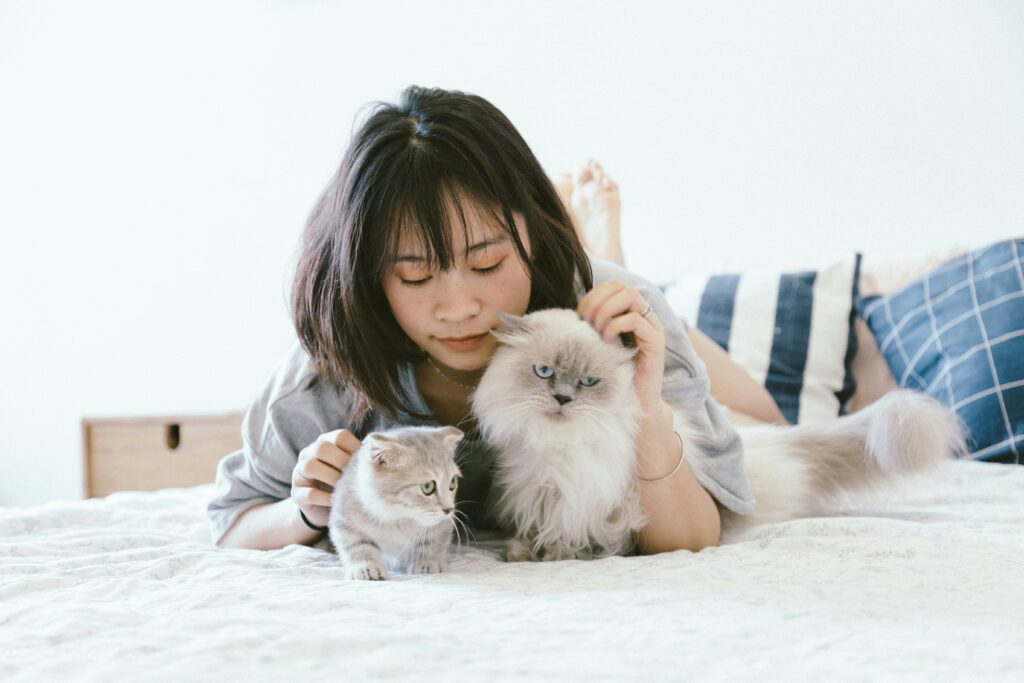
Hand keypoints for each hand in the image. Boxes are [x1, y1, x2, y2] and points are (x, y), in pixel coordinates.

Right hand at [291, 429, 361, 527]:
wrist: (324, 508)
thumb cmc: (343, 482)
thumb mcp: (351, 468)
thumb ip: (360, 459)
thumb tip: (380, 457)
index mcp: (326, 442)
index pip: (340, 436)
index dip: (355, 448)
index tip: (366, 464)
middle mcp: (309, 453)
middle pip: (321, 447)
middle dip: (342, 462)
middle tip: (355, 477)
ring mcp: (299, 473)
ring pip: (310, 466)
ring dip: (331, 478)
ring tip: (344, 488)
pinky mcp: (296, 494)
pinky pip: (308, 493)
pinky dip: (325, 498)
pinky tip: (336, 502)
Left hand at [577, 280, 665, 408]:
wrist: (636, 403)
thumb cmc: (615, 374)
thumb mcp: (601, 344)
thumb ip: (594, 326)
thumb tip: (575, 312)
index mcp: (633, 313)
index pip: (614, 286)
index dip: (594, 294)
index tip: (580, 315)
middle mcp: (645, 316)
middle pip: (622, 287)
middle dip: (598, 300)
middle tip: (586, 322)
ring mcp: (652, 327)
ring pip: (630, 296)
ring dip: (606, 310)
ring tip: (596, 330)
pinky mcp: (656, 342)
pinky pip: (635, 320)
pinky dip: (616, 325)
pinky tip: (606, 340)